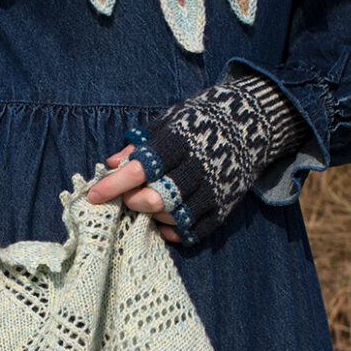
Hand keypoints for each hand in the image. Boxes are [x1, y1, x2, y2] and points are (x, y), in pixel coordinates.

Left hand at [88, 73, 308, 246]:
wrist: (256, 122)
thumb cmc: (202, 118)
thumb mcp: (169, 120)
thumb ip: (140, 143)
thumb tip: (111, 163)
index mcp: (180, 142)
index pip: (140, 168)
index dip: (114, 185)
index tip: (94, 195)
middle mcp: (197, 169)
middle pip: (156, 199)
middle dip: (133, 202)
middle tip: (128, 198)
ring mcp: (214, 191)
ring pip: (172, 217)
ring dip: (152, 216)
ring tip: (146, 205)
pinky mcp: (224, 207)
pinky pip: (194, 231)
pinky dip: (174, 231)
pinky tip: (163, 223)